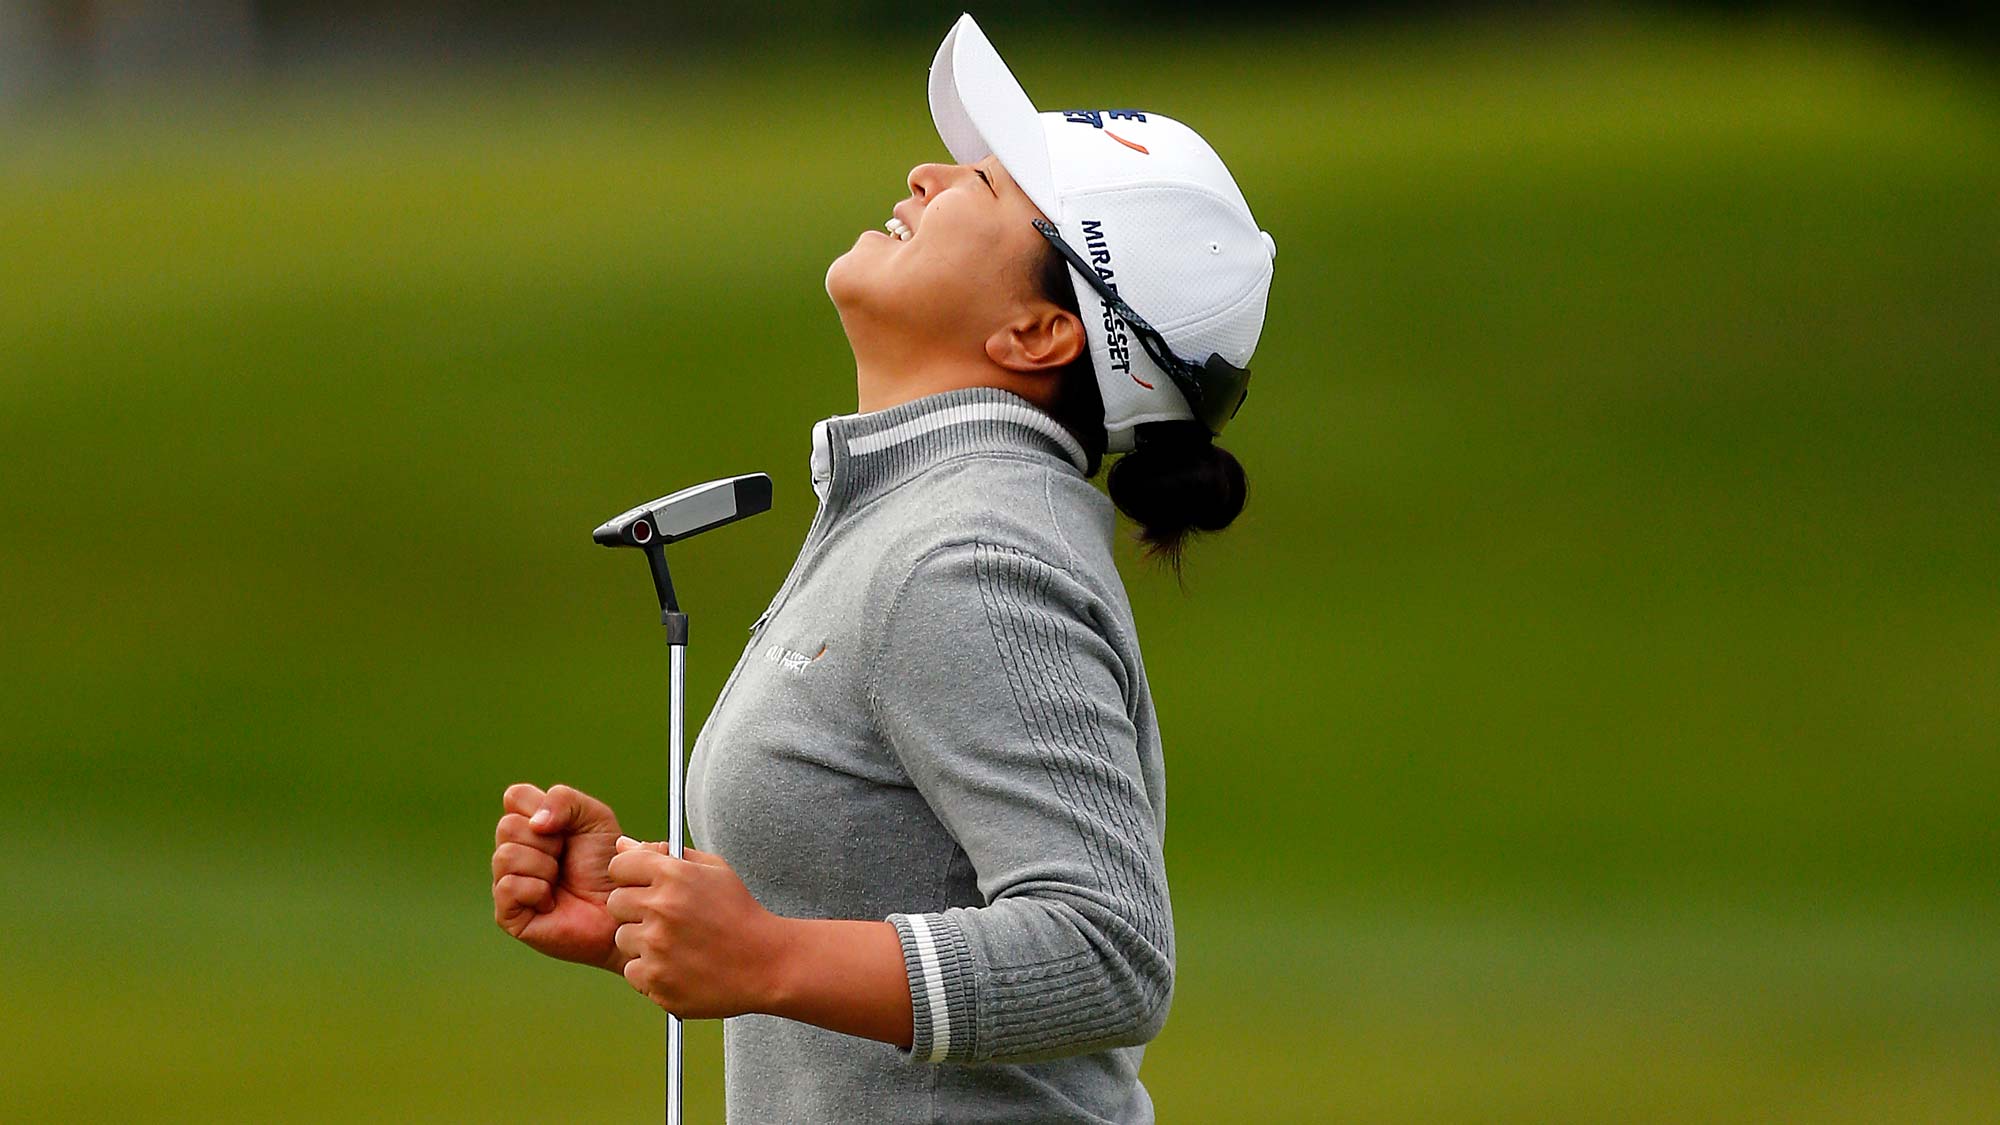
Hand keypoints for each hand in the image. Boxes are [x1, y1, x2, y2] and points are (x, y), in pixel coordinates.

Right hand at [491, 782, 625, 970]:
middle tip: (565, 858)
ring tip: (560, 880)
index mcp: (531, 824)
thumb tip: (535, 823)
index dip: (543, 808)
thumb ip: (564, 800)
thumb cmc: (608, 865)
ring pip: (506, 855)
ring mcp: (507, 881)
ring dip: (544, 866)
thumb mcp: (595, 818)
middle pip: (508, 826)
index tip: (566, 829)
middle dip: (547, 841)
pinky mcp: (507, 913)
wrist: (620, 907)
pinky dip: (537, 890)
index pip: (515, 796)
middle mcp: (513, 851)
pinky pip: (508, 886)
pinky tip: (551, 901)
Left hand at [606, 837, 792, 1019]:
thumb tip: (622, 845)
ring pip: (623, 939)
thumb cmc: (739, 913)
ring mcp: (657, 947)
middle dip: (634, 909)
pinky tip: (680, 967)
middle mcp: (661, 909)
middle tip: (665, 919)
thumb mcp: (714, 871)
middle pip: (616, 903)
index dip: (631, 875)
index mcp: (674, 875)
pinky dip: (651, 971)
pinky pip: (633, 971)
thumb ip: (665, 853)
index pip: (619, 865)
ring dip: (643, 942)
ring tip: (678, 945)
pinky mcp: (656, 980)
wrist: (767, 964)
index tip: (645, 886)